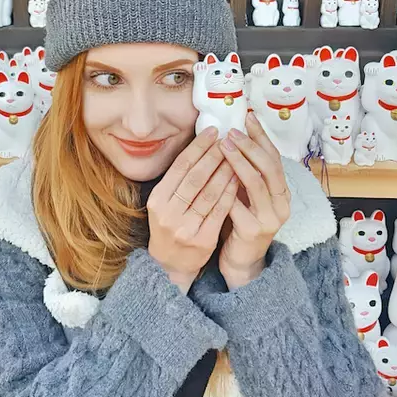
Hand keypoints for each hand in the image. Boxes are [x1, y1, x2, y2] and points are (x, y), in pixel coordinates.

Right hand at [147, 127, 237, 293]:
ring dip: (225, 171)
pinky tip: (238, 179)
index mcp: (157, 200)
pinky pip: (220, 211)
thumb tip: (200, 146)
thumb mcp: (164, 203)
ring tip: (237, 155)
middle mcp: (168, 213)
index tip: (212, 131)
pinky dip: (230, 193)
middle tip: (229, 139)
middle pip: (195, 178)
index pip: (179, 167)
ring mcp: (185, 228)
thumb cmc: (170, 227)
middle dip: (214, 155)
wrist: (170, 265)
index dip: (197, 147)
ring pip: (210, 193)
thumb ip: (178, 180)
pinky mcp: (203, 240)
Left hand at [218, 113, 290, 289]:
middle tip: (232, 131)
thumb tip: (232, 139)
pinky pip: (239, 206)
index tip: (248, 117)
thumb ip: (244, 174)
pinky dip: (228, 190)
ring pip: (256, 183)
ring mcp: (270, 218)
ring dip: (239, 161)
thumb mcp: (246, 195)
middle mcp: (281, 203)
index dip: (262, 136)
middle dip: (250, 146)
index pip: (274, 157)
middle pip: (269, 167)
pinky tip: (215, 177)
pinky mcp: (254, 231)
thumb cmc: (240, 222)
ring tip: (223, 146)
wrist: (241, 261)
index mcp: (281, 191)